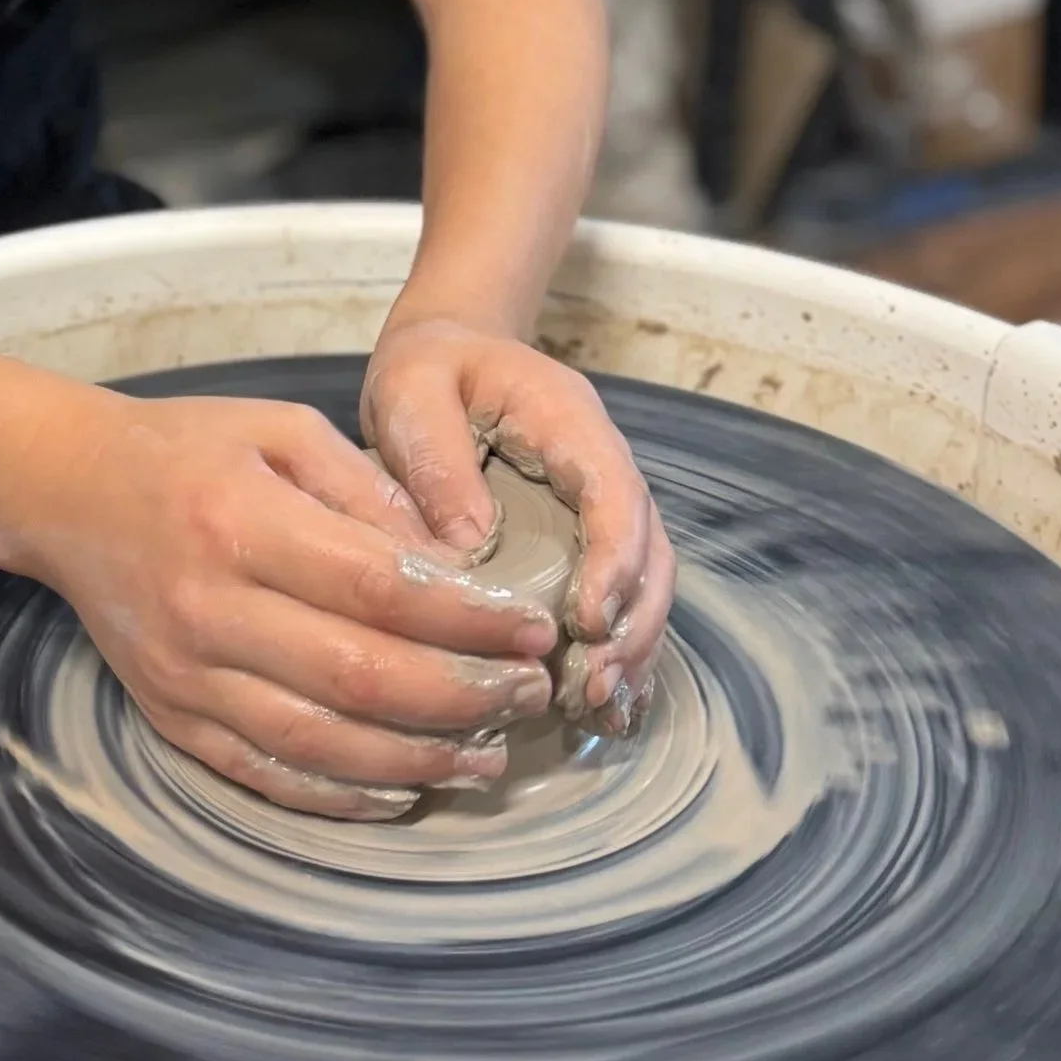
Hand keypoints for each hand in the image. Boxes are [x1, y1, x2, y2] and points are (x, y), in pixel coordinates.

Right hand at [29, 388, 562, 819]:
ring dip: (417, 760)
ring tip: (488, 756)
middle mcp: (212, 607)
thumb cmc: (187, 449)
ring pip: (318, 742)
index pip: (379, 586)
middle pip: (359, 676)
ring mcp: (187, 675)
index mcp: (245, 521)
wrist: (66, 492)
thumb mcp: (282, 430)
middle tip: (529, 692)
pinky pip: (265, 774)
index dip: (469, 617)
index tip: (534, 626)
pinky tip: (403, 790)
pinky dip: (341, 794)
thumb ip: (369, 488)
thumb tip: (458, 559)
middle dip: (463, 695)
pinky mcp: (172, 718)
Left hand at [361, 320, 674, 729]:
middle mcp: (601, 463)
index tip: (586, 624)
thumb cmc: (427, 369)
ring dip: (632, 646)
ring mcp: (599, 501)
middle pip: (649, 547)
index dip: (614, 561)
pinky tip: (603, 705)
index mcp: (569, 419)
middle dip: (632, 623)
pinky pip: (621, 593)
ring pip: (646, 579)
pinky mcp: (584, 535)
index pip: (616, 492)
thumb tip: (471, 543)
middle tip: (594, 689)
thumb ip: (438, 456)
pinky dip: (618, 648)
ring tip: (600, 710)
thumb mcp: (411, 391)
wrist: (445, 350)